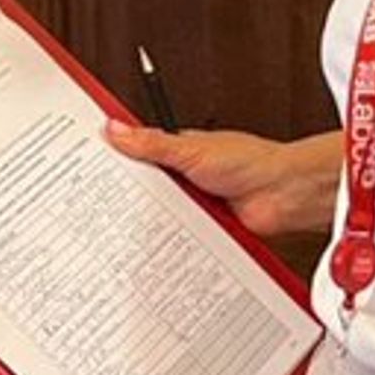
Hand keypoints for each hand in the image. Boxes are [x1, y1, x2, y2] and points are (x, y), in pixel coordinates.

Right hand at [105, 123, 341, 238]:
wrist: (285, 194)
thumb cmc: (251, 162)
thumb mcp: (191, 150)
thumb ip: (151, 144)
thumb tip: (115, 128)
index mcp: (179, 152)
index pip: (138, 154)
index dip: (115, 162)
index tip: (88, 168)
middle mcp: (185, 178)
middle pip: (145, 189)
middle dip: (127, 198)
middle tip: (98, 206)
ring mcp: (194, 205)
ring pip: (161, 216)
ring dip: (152, 221)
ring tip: (125, 229)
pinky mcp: (204, 229)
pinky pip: (180, 237)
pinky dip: (172, 242)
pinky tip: (159, 246)